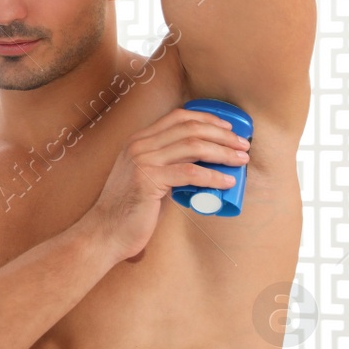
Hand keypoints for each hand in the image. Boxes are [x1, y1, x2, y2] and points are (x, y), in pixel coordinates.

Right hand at [86, 106, 250, 260]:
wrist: (105, 231)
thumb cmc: (129, 209)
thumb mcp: (145, 177)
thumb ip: (165, 165)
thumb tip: (201, 164)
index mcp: (138, 141)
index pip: (178, 117)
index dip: (207, 118)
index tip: (228, 129)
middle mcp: (139, 145)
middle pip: (190, 128)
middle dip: (222, 135)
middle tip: (243, 145)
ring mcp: (142, 161)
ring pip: (193, 146)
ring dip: (223, 152)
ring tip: (241, 160)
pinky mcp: (148, 180)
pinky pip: (190, 173)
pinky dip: (213, 176)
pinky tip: (227, 181)